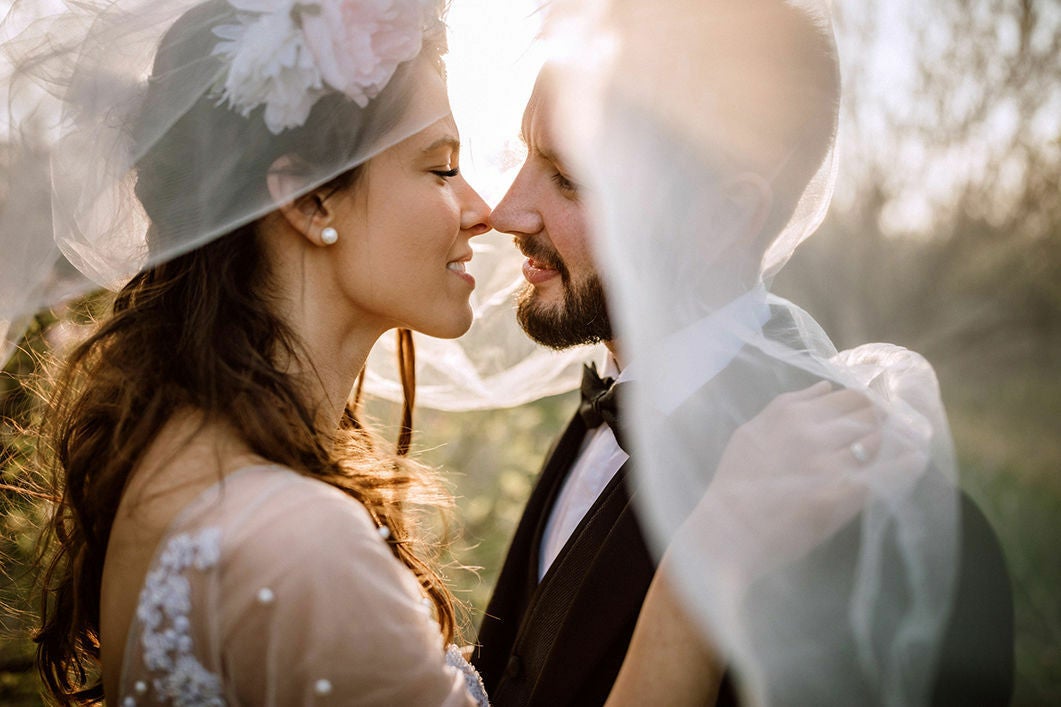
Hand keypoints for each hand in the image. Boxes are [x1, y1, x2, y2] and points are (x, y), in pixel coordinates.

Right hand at [675, 380, 926, 584]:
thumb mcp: (750, 432)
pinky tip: (917, 459)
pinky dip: (906, 464)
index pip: (849, 396)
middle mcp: (814, 434)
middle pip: (869, 414)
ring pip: (880, 440)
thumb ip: (786, 405)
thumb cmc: (734, 484)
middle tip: (898, 426)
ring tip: (910, 441)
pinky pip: (886, 473)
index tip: (877, 409)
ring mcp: (830, 465)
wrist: (728, 531)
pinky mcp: (842, 496)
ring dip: (899, 439)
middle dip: (886, 419)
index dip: (868, 401)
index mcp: (791, 416)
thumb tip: (825, 385)